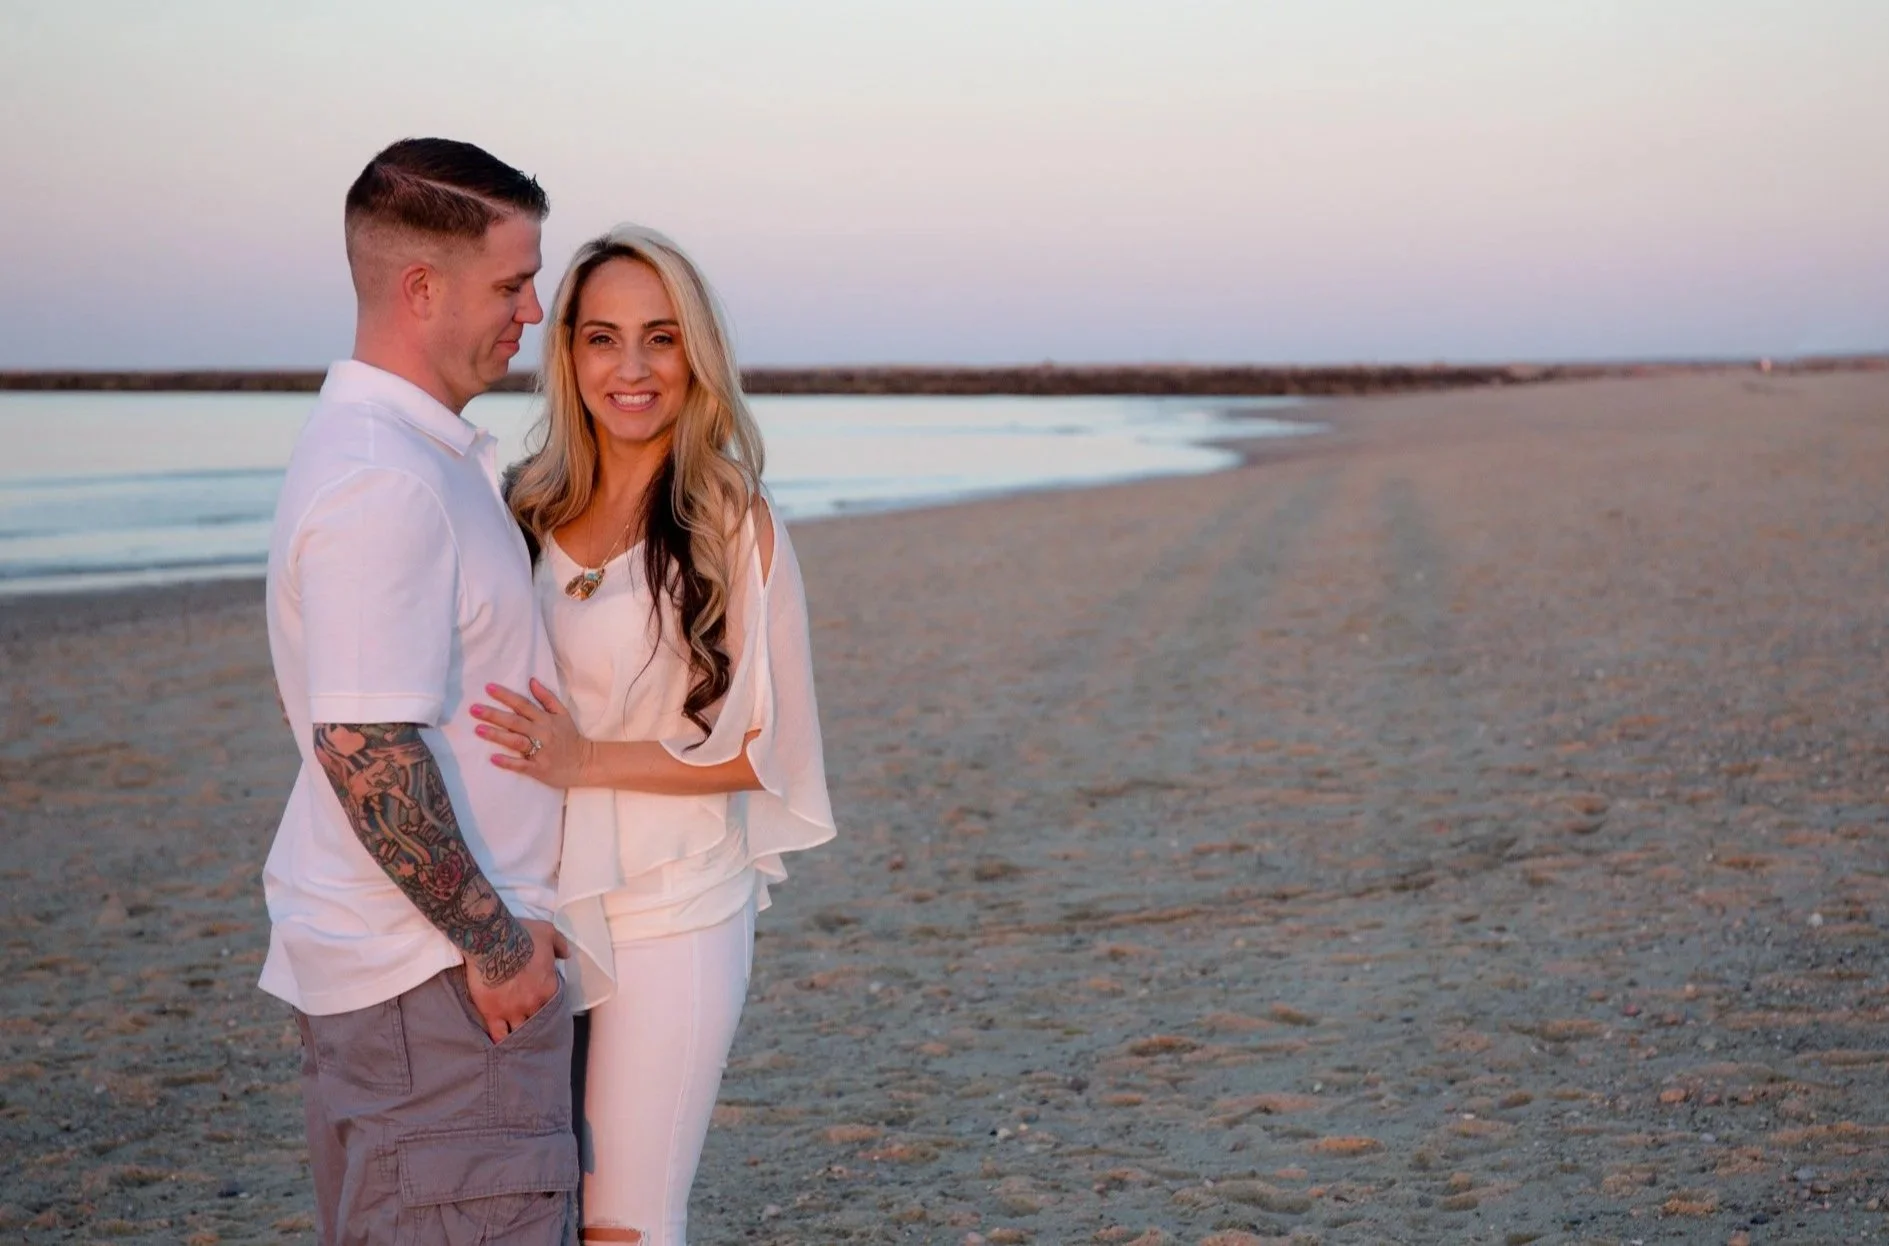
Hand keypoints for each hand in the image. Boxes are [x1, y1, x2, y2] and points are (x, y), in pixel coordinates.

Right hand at [464, 918, 566, 1043]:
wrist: (493, 942)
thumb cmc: (522, 935)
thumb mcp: (548, 933)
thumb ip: (560, 945)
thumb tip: (566, 955)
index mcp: (549, 987)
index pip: (553, 1004)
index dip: (548, 1005)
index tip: (543, 1005)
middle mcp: (533, 1003)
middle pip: (537, 1020)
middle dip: (535, 1022)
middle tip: (530, 1024)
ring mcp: (513, 1010)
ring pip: (520, 1030)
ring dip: (520, 1033)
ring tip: (518, 1040)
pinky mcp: (493, 1013)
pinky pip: (499, 1033)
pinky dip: (501, 1039)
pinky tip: (502, 1045)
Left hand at [473, 679, 593, 787]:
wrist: (586, 763)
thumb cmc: (570, 737)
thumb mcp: (563, 714)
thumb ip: (547, 698)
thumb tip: (531, 681)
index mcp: (545, 719)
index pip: (523, 704)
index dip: (506, 696)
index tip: (488, 688)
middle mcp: (542, 733)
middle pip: (515, 721)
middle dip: (494, 715)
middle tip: (473, 709)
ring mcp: (540, 751)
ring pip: (516, 741)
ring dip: (497, 735)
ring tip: (478, 729)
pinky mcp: (539, 768)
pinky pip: (522, 765)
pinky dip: (508, 762)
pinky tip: (493, 758)